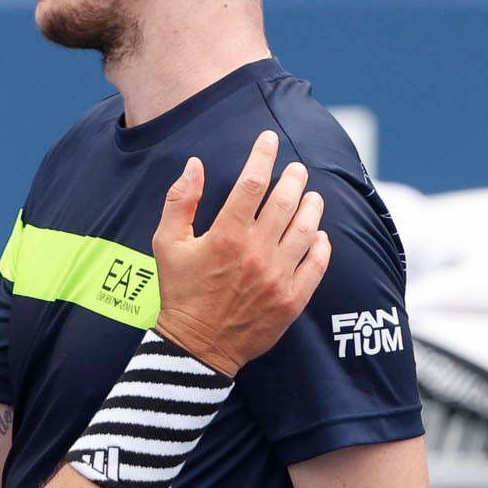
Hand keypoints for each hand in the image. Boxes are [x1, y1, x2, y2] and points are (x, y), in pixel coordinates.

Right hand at [151, 131, 329, 376]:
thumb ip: (180, 201)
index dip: (264, 155)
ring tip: (311, 196)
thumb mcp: (166, 244)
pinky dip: (321, 244)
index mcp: (226, 235)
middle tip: (296, 169)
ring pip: (306, 228)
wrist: (196, 347)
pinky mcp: (292, 299)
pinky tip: (317, 234)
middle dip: (294, 177)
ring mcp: (278, 276)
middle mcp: (256, 252)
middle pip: (286, 201)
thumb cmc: (180, 293)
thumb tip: (194, 164)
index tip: (270, 140)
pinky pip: (317, 263)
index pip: (253, 182)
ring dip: (312, 206)